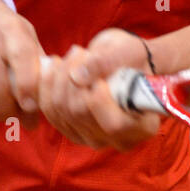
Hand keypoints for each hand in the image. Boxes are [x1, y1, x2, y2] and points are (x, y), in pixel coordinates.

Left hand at [39, 28, 161, 151]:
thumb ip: (105, 63)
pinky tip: (52, 66)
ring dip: (59, 78)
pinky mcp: (73, 130)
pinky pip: (51, 112)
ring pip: (62, 112)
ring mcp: (94, 137)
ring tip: (70, 55)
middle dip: (72, 78)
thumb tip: (77, 76)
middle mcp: (118, 139)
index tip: (96, 72)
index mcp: (143, 126)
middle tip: (78, 51)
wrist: (124, 61)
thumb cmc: (133, 56)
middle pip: (81, 115)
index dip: (98, 99)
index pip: (114, 124)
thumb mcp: (126, 53)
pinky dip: (47, 86)